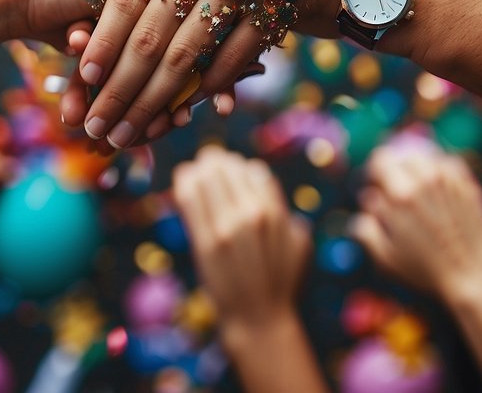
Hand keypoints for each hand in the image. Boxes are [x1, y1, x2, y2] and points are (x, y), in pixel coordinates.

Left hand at [173, 147, 311, 335]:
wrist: (258, 318)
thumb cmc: (282, 282)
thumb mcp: (299, 243)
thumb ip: (289, 213)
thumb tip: (269, 187)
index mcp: (276, 212)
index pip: (252, 170)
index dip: (239, 168)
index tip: (229, 172)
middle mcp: (253, 214)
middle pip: (227, 166)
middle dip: (216, 163)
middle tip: (208, 166)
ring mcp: (227, 227)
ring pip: (205, 175)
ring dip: (199, 169)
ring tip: (195, 172)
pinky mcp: (205, 241)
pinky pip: (188, 196)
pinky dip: (183, 181)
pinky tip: (183, 179)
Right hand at [351, 146, 481, 302]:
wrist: (475, 277)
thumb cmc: (427, 272)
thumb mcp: (387, 258)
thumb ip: (367, 233)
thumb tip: (361, 217)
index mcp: (400, 196)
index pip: (380, 160)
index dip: (374, 171)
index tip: (375, 185)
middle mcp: (424, 181)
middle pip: (402, 155)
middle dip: (394, 168)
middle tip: (394, 187)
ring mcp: (449, 182)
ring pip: (425, 158)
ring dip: (416, 167)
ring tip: (416, 185)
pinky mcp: (468, 187)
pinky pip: (449, 164)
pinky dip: (439, 168)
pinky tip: (437, 183)